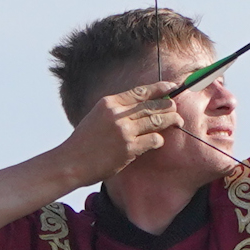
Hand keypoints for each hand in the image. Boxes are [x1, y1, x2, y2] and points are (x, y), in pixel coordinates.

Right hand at [60, 80, 194, 186]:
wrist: (71, 162)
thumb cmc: (84, 141)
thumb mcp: (97, 116)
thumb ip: (117, 110)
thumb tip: (142, 106)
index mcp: (109, 103)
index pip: (141, 92)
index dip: (160, 88)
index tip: (172, 87)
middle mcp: (117, 114)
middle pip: (152, 105)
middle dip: (169, 106)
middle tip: (176, 110)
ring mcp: (124, 131)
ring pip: (157, 121)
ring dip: (171, 121)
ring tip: (177, 122)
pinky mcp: (129, 148)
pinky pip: (154, 140)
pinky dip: (160, 140)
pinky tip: (159, 141)